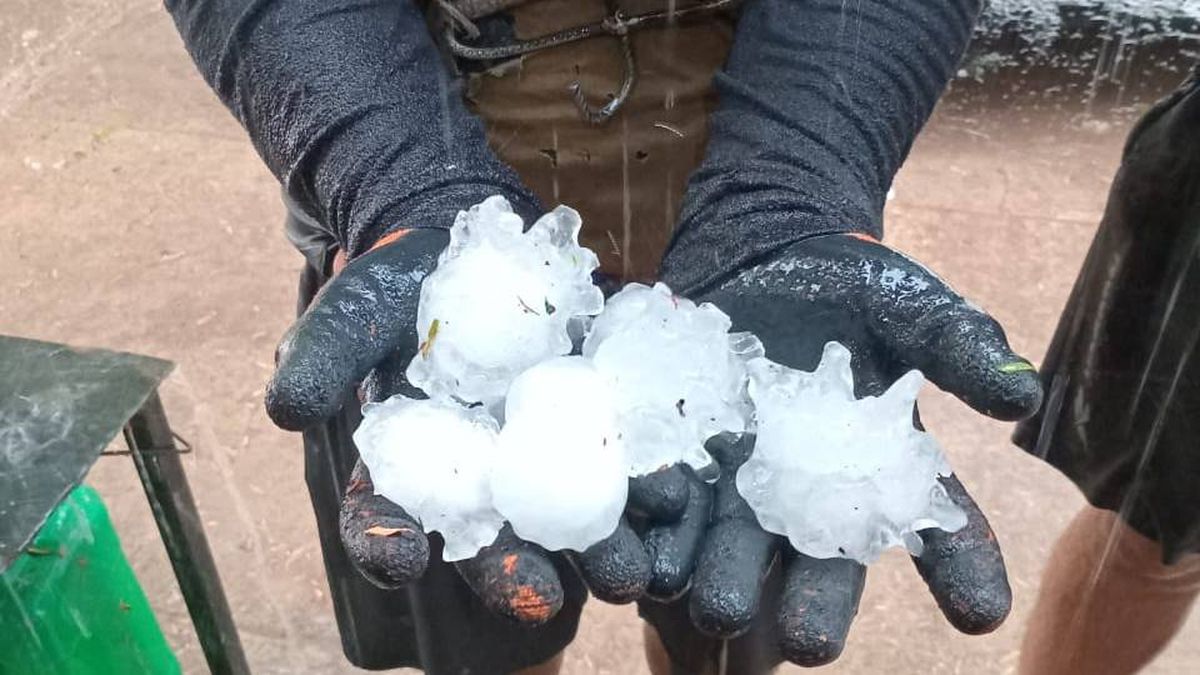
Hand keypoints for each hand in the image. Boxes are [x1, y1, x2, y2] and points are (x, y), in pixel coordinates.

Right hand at [266, 227, 671, 620]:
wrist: (463, 240)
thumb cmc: (393, 287)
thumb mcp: (351, 314)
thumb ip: (324, 359)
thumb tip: (284, 408)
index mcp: (407, 467)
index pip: (386, 520)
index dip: (386, 544)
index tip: (401, 560)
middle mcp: (474, 476)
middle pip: (489, 538)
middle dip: (514, 573)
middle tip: (538, 599)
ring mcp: (536, 452)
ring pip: (565, 514)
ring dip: (596, 548)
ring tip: (625, 573)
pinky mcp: (591, 418)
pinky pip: (620, 455)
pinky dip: (646, 479)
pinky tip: (674, 496)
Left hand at [655, 233, 1042, 664]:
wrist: (762, 258)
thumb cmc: (853, 289)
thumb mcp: (910, 309)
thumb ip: (958, 347)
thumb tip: (1025, 394)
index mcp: (885, 469)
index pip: (935, 526)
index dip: (962, 569)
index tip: (982, 614)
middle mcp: (815, 493)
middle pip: (820, 559)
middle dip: (814, 603)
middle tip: (810, 642)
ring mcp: (744, 480)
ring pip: (736, 544)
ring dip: (725, 580)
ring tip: (717, 609)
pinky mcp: (683, 453)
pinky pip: (668, 500)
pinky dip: (656, 529)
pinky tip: (646, 559)